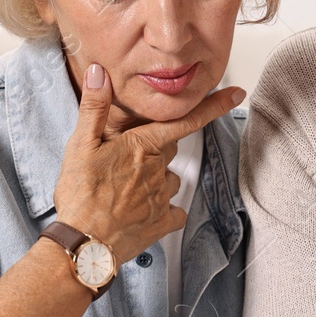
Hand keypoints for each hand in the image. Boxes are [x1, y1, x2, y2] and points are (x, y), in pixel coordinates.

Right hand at [52, 63, 243, 264]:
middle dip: (154, 149)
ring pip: (170, 179)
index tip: (236, 94)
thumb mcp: (79, 145)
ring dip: (157, 178)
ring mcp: (162, 197)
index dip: (214, 106)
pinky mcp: (161, 223)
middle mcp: (158, 169)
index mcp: (142, 146)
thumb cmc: (79, 194)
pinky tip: (144, 211)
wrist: (82, 243)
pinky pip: (174, 211)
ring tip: (126, 187)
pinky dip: (164, 209)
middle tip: (123, 160)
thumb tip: (99, 72)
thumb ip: (94, 107)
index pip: (185, 120)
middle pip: (169, 149)